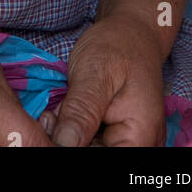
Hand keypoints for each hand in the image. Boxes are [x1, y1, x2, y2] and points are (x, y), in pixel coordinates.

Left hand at [49, 12, 165, 146]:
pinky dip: (74, 131)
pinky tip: (64, 114)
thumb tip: (63, 144)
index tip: (52, 127)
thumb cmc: (117, 46)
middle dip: (68, 140)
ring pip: (90, 149)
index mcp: (140, 137)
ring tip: (57, 112)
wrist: (130, 32)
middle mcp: (140, 145)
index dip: (73, 146)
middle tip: (50, 117)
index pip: (103, 159)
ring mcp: (130, 142)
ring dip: (68, 136)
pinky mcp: (117, 136)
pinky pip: (92, 142)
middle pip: (96, 155)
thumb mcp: (95, 73)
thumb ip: (82, 110)